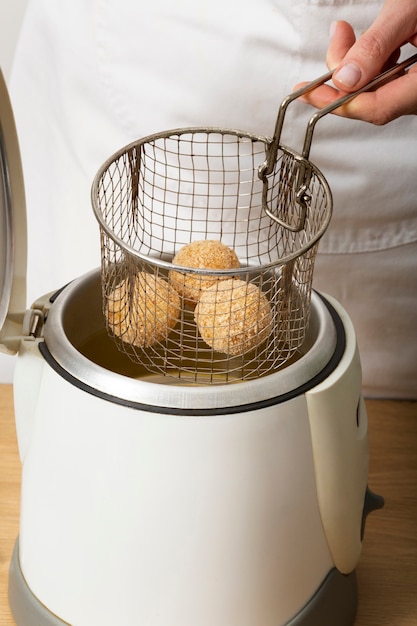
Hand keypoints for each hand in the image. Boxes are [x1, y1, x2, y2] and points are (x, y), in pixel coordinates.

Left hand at [295, 0, 416, 124]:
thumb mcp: (411, 10)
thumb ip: (377, 43)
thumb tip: (345, 77)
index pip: (376, 107)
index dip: (338, 103)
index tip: (308, 94)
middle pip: (374, 99)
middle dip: (344, 74)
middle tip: (336, 39)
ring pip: (379, 88)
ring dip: (357, 64)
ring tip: (346, 32)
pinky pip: (391, 78)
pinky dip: (374, 60)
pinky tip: (371, 39)